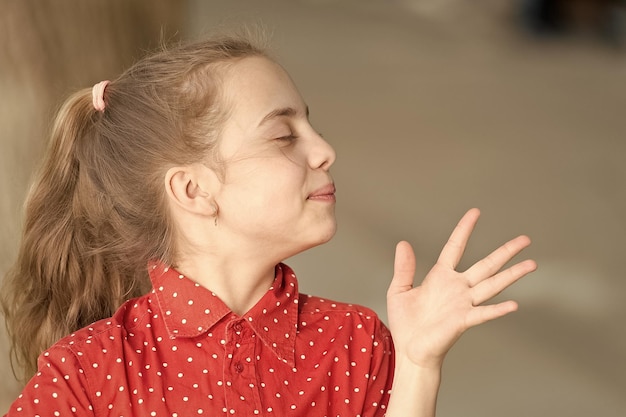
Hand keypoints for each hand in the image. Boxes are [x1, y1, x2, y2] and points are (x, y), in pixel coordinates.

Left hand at [387, 208, 536, 368]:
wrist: (410, 351)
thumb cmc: (406, 323)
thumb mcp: (400, 290)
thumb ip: (404, 268)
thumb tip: (403, 243)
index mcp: (441, 277)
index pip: (455, 247)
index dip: (464, 230)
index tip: (475, 212)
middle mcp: (457, 288)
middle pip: (486, 265)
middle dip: (506, 252)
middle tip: (525, 239)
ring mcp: (463, 304)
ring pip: (492, 285)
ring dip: (512, 275)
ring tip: (531, 264)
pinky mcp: (463, 321)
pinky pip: (483, 313)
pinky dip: (497, 310)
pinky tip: (513, 304)